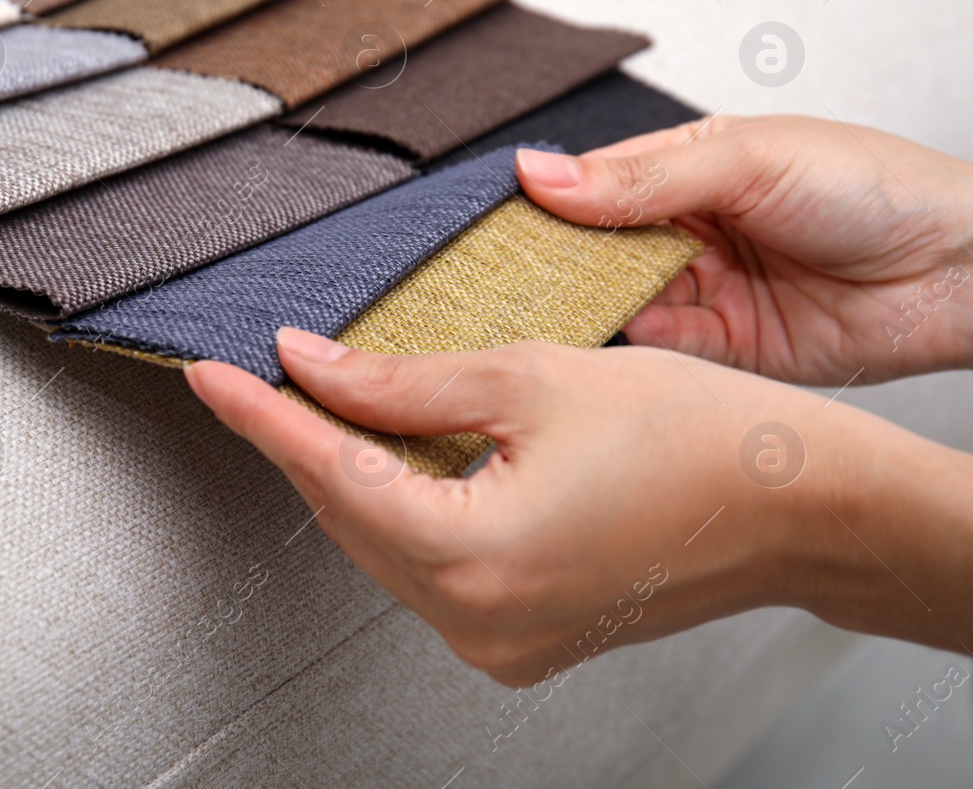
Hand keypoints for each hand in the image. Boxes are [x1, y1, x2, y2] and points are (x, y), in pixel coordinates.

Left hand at [186, 330, 972, 684]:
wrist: (796, 508)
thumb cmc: (696, 438)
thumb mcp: (529, 379)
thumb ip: (400, 380)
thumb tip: (311, 364)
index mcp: (474, 555)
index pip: (326, 472)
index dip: (260, 415)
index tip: (211, 375)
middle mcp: (477, 620)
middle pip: (346, 514)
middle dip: (302, 439)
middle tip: (269, 372)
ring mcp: (497, 642)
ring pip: (381, 542)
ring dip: (349, 473)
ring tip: (328, 400)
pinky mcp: (518, 639)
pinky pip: (426, 568)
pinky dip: (402, 508)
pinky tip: (398, 455)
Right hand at [515, 115, 972, 384]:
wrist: (964, 271)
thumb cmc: (876, 187)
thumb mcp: (746, 160)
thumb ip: (640, 178)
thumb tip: (539, 172)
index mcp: (685, 169)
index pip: (588, 185)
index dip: (538, 205)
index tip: (481, 228)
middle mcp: (685, 231)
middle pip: (591, 251)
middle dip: (548, 267)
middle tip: (490, 284)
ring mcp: (702, 292)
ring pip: (613, 303)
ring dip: (577, 311)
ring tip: (527, 319)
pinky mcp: (723, 352)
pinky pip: (655, 352)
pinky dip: (620, 353)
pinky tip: (586, 349)